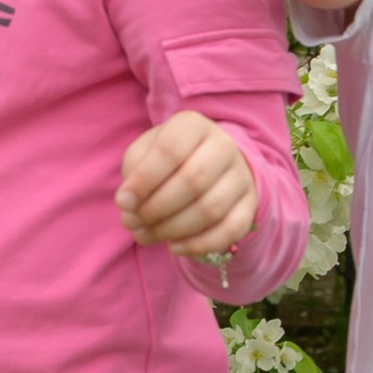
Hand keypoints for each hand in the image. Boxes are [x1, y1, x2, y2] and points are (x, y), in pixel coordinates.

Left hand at [118, 108, 257, 261]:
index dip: (144, 181)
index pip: (171, 150)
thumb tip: (129, 207)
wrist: (208, 164)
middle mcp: (224, 146)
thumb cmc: (166, 159)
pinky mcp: (250, 204)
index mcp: (193, 125)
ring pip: (211, 209)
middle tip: (132, 222)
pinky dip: (199, 245)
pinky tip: (174, 247)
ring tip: (147, 235)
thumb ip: (133, 174)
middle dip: (156, 209)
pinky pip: (230, 230)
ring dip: (173, 229)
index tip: (123, 203)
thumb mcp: (144, 153)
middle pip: (193, 181)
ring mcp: (241, 176)